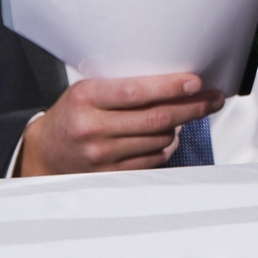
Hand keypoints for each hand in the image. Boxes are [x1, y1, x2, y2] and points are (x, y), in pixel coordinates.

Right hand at [17, 73, 224, 175]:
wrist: (45, 153)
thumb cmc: (72, 114)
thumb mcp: (89, 90)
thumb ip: (123, 87)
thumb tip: (174, 85)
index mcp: (87, 98)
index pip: (135, 91)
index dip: (169, 87)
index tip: (194, 82)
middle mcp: (93, 128)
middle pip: (155, 118)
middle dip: (191, 107)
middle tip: (212, 99)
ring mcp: (101, 155)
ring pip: (158, 140)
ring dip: (179, 127)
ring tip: (185, 115)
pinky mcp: (109, 175)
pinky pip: (152, 160)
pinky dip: (166, 147)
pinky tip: (167, 137)